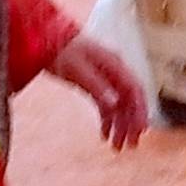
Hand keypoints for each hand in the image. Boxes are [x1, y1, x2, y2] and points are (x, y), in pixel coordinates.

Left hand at [48, 35, 147, 149]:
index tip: (141, 131)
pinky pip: (106, 105)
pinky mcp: (95, 83)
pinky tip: (103, 134)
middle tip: (129, 146)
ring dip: (119, 126)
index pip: (135, 91)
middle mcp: (114, 72)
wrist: (45, 38)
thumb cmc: (62, 50)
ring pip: (119, 106)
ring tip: (116, 146)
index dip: (140, 111)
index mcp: (115, 65)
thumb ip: (97, 86)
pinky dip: (106, 120)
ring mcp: (105, 78)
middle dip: (131, 124)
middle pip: (129, 101)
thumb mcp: (78, 70)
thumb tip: (114, 104)